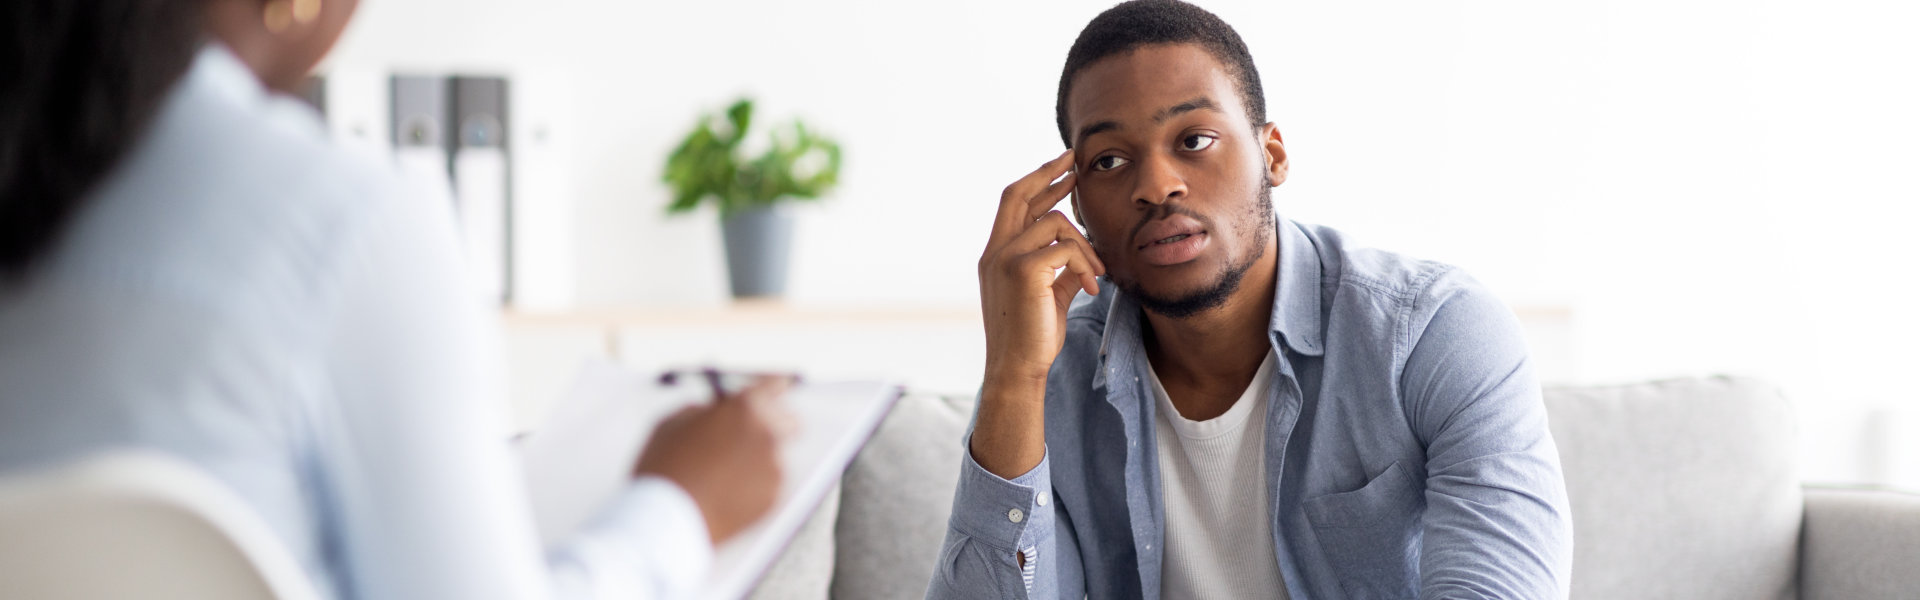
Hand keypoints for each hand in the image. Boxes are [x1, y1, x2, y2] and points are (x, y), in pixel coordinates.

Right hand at [633, 376, 794, 545]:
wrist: (666, 521)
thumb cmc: (663, 468)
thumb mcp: (672, 423)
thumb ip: (702, 409)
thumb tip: (717, 409)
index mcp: (743, 407)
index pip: (773, 385)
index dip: (772, 386)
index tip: (776, 389)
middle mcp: (766, 433)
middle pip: (789, 421)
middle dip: (774, 425)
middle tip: (753, 435)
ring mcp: (773, 467)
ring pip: (775, 456)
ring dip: (758, 459)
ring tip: (723, 476)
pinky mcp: (773, 497)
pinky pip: (768, 484)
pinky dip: (754, 486)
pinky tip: (726, 494)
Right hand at [971, 149, 1104, 477]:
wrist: (1017, 370)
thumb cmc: (1032, 339)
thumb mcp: (1048, 295)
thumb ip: (1060, 269)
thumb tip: (1083, 254)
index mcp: (995, 255)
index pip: (1013, 204)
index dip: (1039, 182)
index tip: (1064, 169)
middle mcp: (994, 251)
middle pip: (1018, 193)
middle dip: (1048, 172)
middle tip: (1076, 160)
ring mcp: (1004, 259)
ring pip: (1053, 223)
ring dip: (1084, 243)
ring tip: (1099, 271)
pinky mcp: (1023, 271)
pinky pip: (1065, 249)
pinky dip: (1085, 264)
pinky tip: (1093, 288)